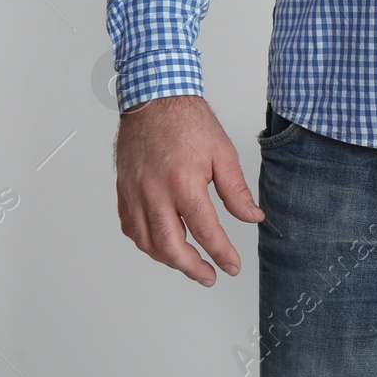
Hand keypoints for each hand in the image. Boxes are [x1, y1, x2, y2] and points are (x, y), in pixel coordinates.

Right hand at [114, 94, 264, 286]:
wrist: (155, 100)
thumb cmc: (189, 122)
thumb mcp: (224, 152)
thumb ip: (236, 191)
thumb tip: (253, 217)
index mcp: (183, 181)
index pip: (205, 229)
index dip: (221, 252)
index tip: (231, 266)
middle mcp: (154, 191)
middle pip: (170, 245)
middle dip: (192, 267)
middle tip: (210, 276)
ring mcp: (135, 193)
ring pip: (147, 242)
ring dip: (169, 260)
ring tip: (189, 265)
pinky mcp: (123, 191)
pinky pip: (131, 227)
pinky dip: (146, 243)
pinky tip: (161, 245)